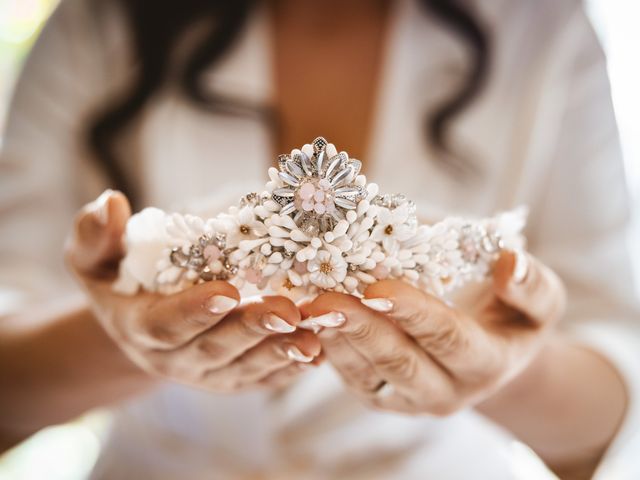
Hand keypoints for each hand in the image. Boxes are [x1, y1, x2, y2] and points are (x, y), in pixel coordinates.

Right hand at [66, 190, 320, 391]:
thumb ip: (96, 233)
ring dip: (280, 352)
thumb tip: (112, 205)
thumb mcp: (95, 254)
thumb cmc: (118, 276)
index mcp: (139, 328)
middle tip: (287, 310)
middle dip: (252, 329)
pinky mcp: (235, 375)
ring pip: (245, 366)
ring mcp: (208, 372)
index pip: (166, 324)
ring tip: (312, 335)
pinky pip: (263, 377)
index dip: (195, 311)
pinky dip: (291, 366)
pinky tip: (319, 351)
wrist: (140, 318)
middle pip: (215, 348)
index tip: (228, 291)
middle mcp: (174, 358)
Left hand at [301, 251, 565, 413]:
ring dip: (335, 339)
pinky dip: (328, 348)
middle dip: (360, 328)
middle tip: (323, 299)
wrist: (491, 352)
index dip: (413, 312)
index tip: (377, 286)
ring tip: (308, 306)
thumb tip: (509, 263)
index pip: (446, 337)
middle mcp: (447, 390)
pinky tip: (309, 319)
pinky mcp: (382, 395)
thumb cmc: (513, 316)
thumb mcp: (541, 299)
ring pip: (367, 374)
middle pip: (399, 362)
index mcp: (487, 363)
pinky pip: (352, 377)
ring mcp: (410, 398)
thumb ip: (531, 285)